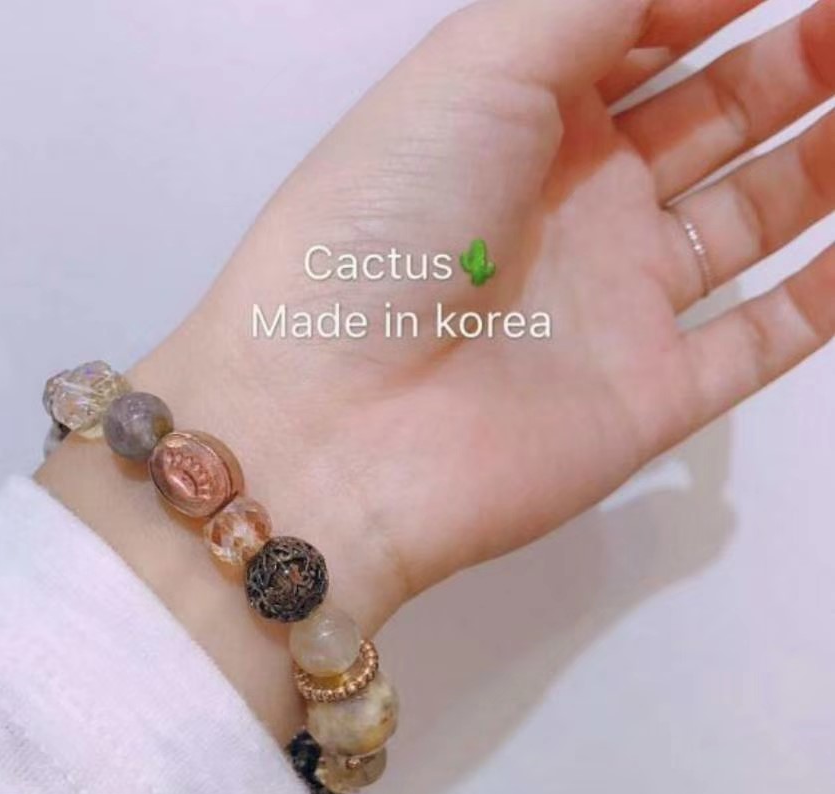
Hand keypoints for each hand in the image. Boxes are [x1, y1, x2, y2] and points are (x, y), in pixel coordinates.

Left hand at [42, 0, 834, 739]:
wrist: (330, 428)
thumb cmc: (378, 231)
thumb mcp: (476, 68)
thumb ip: (598, 3)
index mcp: (520, 120)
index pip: (650, 32)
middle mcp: (574, 206)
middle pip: (715, 114)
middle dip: (796, 60)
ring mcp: (617, 303)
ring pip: (754, 214)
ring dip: (826, 157)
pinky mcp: (650, 395)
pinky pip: (765, 335)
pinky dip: (828, 291)